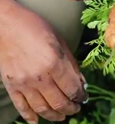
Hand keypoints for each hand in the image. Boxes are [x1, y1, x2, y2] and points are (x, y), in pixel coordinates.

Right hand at [0, 0, 87, 123]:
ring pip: (42, 108)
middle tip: (76, 108)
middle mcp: (40, 77)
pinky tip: (37, 121)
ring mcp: (24, 83)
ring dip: (54, 116)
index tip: (83, 98)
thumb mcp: (60, 42)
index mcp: (55, 63)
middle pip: (59, 102)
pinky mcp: (11, 85)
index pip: (72, 89)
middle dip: (71, 108)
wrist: (6, 24)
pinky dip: (30, 116)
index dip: (80, 96)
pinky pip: (21, 106)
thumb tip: (81, 82)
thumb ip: (72, 64)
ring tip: (62, 117)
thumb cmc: (36, 28)